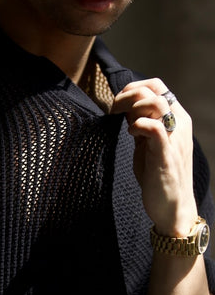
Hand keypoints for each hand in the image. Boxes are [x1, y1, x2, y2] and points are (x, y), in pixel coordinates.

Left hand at [112, 78, 197, 236]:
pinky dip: (137, 125)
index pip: (157, 86)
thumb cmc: (159, 178)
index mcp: (176, 119)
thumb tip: (126, 112)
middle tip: (115, 112)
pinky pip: (153, 126)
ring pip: (155, 102)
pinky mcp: (165, 153)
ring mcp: (174, 137)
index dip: (133, 89)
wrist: (172, 208)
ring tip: (124, 124)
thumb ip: (141, 127)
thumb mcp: (148, 146)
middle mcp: (179, 123)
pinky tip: (131, 135)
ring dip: (133, 108)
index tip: (118, 105)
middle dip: (129, 94)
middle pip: (155, 88)